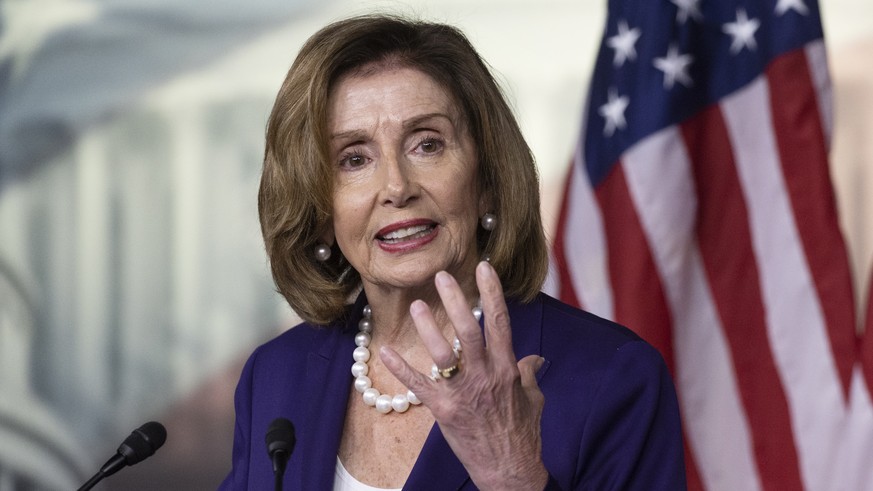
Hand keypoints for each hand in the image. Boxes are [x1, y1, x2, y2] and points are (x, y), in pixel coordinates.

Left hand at [380, 261, 548, 489]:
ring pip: (444, 353)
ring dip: (428, 328)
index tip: (484, 267)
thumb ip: (528, 373)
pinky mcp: (444, 411)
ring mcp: (464, 393)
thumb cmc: (523, 435)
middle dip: (455, 300)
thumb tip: (533, 357)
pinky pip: (419, 385)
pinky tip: (386, 350)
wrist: (510, 471)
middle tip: (441, 276)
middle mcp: (486, 376)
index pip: (500, 322)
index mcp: (508, 369)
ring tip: (415, 305)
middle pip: (470, 330)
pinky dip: (401, 367)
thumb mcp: (533, 399)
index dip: (492, 292)